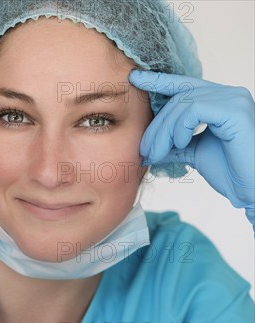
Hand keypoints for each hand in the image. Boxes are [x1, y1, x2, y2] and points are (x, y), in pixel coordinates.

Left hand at [129, 70, 254, 231]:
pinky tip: (181, 144)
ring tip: (156, 154)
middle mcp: (228, 94)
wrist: (251, 190)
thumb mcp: (193, 153)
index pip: (184, 86)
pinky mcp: (235, 110)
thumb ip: (173, 144)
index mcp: (219, 101)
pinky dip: (180, 128)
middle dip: (156, 126)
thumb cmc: (230, 172)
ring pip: (182, 105)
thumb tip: (148, 147)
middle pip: (177, 99)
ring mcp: (233, 99)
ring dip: (163, 132)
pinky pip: (194, 110)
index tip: (134, 78)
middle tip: (144, 150)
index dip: (159, 81)